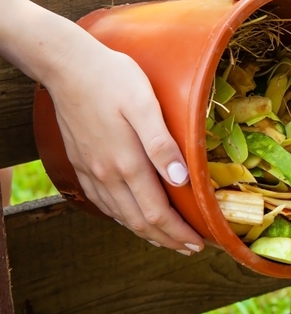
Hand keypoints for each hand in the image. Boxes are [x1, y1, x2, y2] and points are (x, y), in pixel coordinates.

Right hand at [0, 0, 203, 254]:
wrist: (67, 65)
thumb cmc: (113, 79)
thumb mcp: (145, 105)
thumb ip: (162, 145)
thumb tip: (181, 179)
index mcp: (126, 163)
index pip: (156, 213)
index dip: (179, 233)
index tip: (199, 242)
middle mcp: (106, 174)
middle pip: (139, 222)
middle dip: (167, 239)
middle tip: (190, 248)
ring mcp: (91, 171)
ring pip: (120, 216)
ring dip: (146, 232)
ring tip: (167, 240)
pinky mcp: (81, 163)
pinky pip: (102, 203)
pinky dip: (122, 217)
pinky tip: (132, 217)